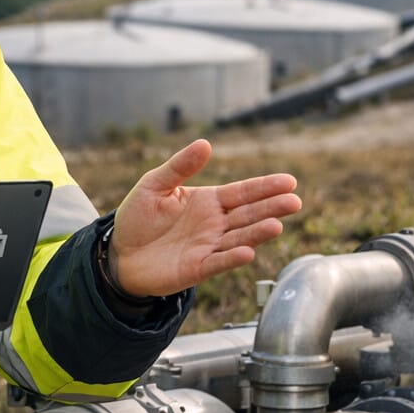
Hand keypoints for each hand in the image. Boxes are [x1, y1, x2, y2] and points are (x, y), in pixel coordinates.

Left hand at [108, 139, 300, 298]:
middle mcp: (215, 224)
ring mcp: (208, 247)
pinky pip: (218, 262)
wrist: (119, 253)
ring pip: (239, 238)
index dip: (265, 187)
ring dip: (258, 233)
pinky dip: (232, 258)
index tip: (289, 181)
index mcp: (208, 201)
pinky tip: (247, 252)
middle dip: (271, 208)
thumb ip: (180, 166)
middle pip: (249, 214)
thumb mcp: (155, 184)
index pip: (243, 192)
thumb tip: (205, 143)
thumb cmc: (138, 218)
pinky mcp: (197, 269)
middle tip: (294, 201)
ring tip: (276, 225)